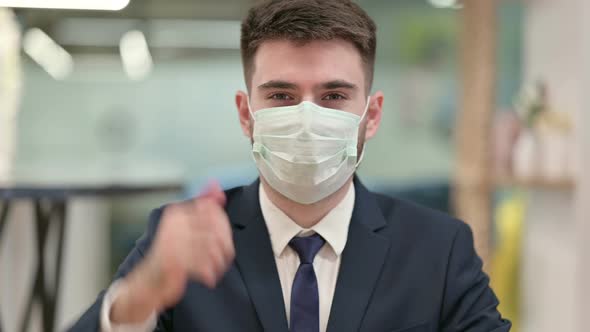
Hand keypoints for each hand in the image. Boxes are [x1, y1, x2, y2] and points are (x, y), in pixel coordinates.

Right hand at [110, 181, 234, 323]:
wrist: (149, 281)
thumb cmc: (170, 252)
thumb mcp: (183, 225)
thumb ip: (201, 205)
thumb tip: (216, 186)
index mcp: (176, 213)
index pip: (211, 209)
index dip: (223, 224)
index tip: (225, 237)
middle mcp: (174, 224)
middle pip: (214, 228)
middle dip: (224, 244)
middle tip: (225, 256)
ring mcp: (173, 243)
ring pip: (211, 247)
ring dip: (218, 261)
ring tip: (217, 267)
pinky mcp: (175, 262)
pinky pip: (202, 265)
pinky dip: (209, 273)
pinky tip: (209, 277)